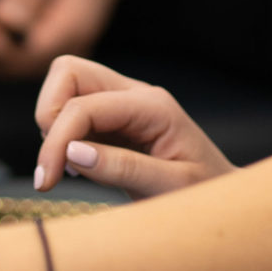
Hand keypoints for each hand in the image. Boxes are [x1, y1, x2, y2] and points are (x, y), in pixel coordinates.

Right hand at [30, 54, 235, 197]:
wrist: (225, 199)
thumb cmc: (206, 195)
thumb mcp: (172, 189)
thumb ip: (123, 169)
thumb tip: (73, 151)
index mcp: (153, 106)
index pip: (85, 105)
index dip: (56, 140)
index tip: (46, 180)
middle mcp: (136, 95)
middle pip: (69, 71)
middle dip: (48, 114)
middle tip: (52, 164)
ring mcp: (125, 102)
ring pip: (67, 83)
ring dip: (52, 121)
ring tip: (64, 167)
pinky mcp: (115, 119)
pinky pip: (74, 106)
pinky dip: (61, 132)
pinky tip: (75, 164)